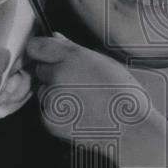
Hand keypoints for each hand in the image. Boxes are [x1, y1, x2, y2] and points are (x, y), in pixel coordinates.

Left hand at [26, 33, 153, 145]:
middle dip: (53, 73)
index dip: (42, 51)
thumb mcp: (104, 62)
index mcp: (72, 57)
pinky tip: (79, 114)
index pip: (36, 47)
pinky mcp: (49, 119)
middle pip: (41, 69)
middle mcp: (58, 75)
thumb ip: (73, 48)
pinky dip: (57, 112)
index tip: (48, 56)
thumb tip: (55, 37)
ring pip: (44, 91)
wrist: (132, 129)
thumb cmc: (124, 96)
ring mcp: (52, 99)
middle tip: (78, 84)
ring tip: (82, 101)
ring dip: (55, 93)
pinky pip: (46, 110)